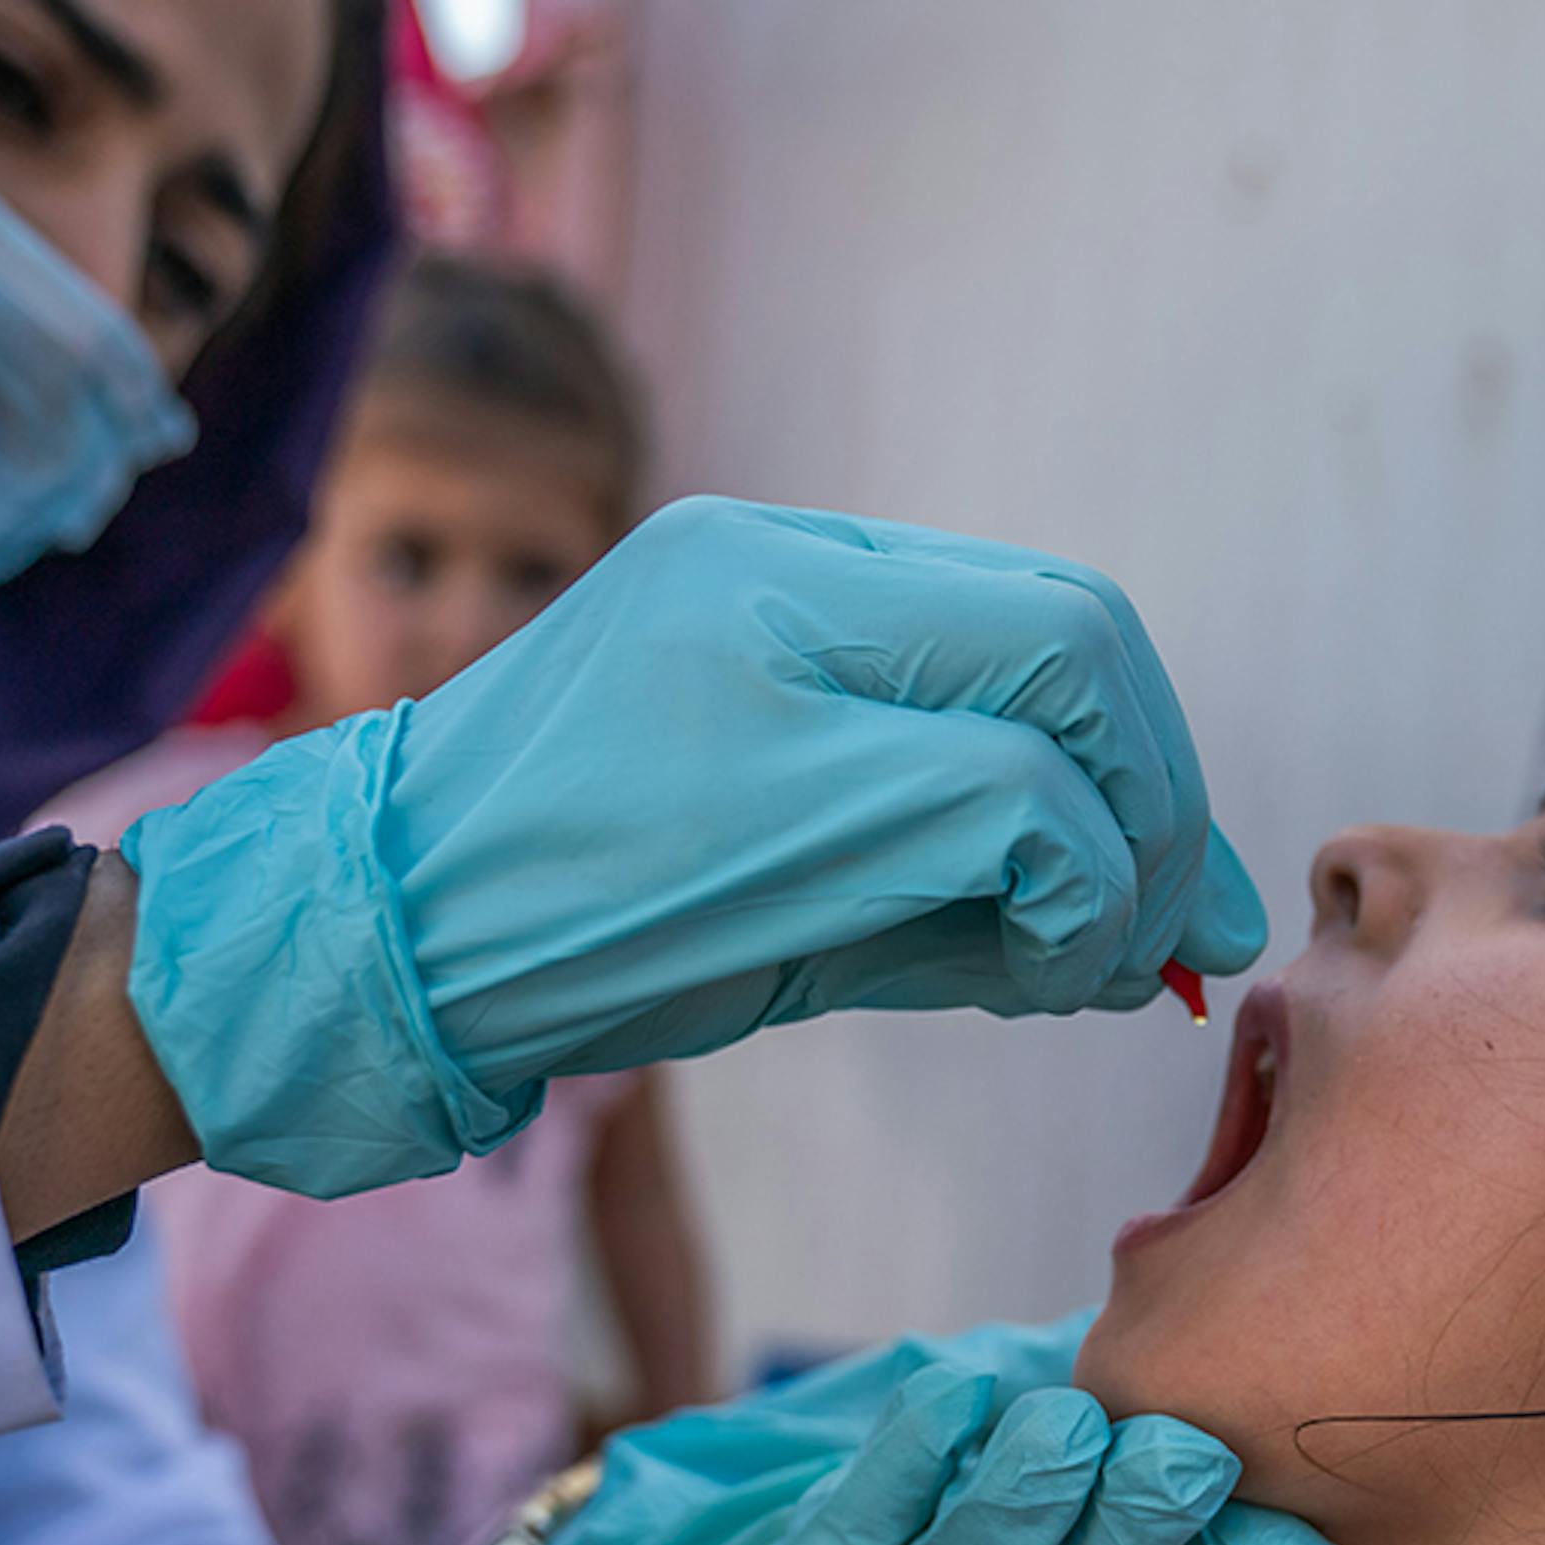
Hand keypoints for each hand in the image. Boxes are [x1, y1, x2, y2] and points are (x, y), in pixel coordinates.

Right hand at [119, 498, 1265, 1196]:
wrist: (369, 950)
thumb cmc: (571, 920)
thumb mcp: (792, 872)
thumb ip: (970, 862)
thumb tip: (1165, 914)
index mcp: (775, 565)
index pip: (1042, 609)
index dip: (1141, 747)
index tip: (1164, 877)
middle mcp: (777, 570)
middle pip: (1087, 630)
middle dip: (1165, 794)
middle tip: (1175, 929)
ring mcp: (767, 646)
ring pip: (1072, 692)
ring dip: (1134, 854)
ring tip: (1107, 966)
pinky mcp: (772, 765)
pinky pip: (1019, 803)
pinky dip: (1077, 901)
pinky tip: (1048, 979)